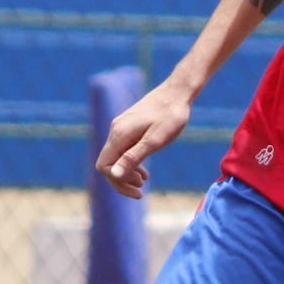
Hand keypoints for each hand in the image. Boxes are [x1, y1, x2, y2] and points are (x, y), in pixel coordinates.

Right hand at [95, 82, 192, 196]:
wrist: (178, 92)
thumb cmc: (170, 116)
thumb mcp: (154, 141)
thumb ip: (132, 158)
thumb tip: (113, 175)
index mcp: (119, 135)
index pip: (104, 166)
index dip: (117, 182)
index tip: (138, 190)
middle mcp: (116, 130)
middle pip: (108, 163)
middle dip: (122, 180)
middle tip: (141, 190)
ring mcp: (122, 127)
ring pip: (116, 156)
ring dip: (127, 172)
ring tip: (144, 181)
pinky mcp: (130, 125)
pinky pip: (123, 148)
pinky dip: (131, 161)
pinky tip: (144, 170)